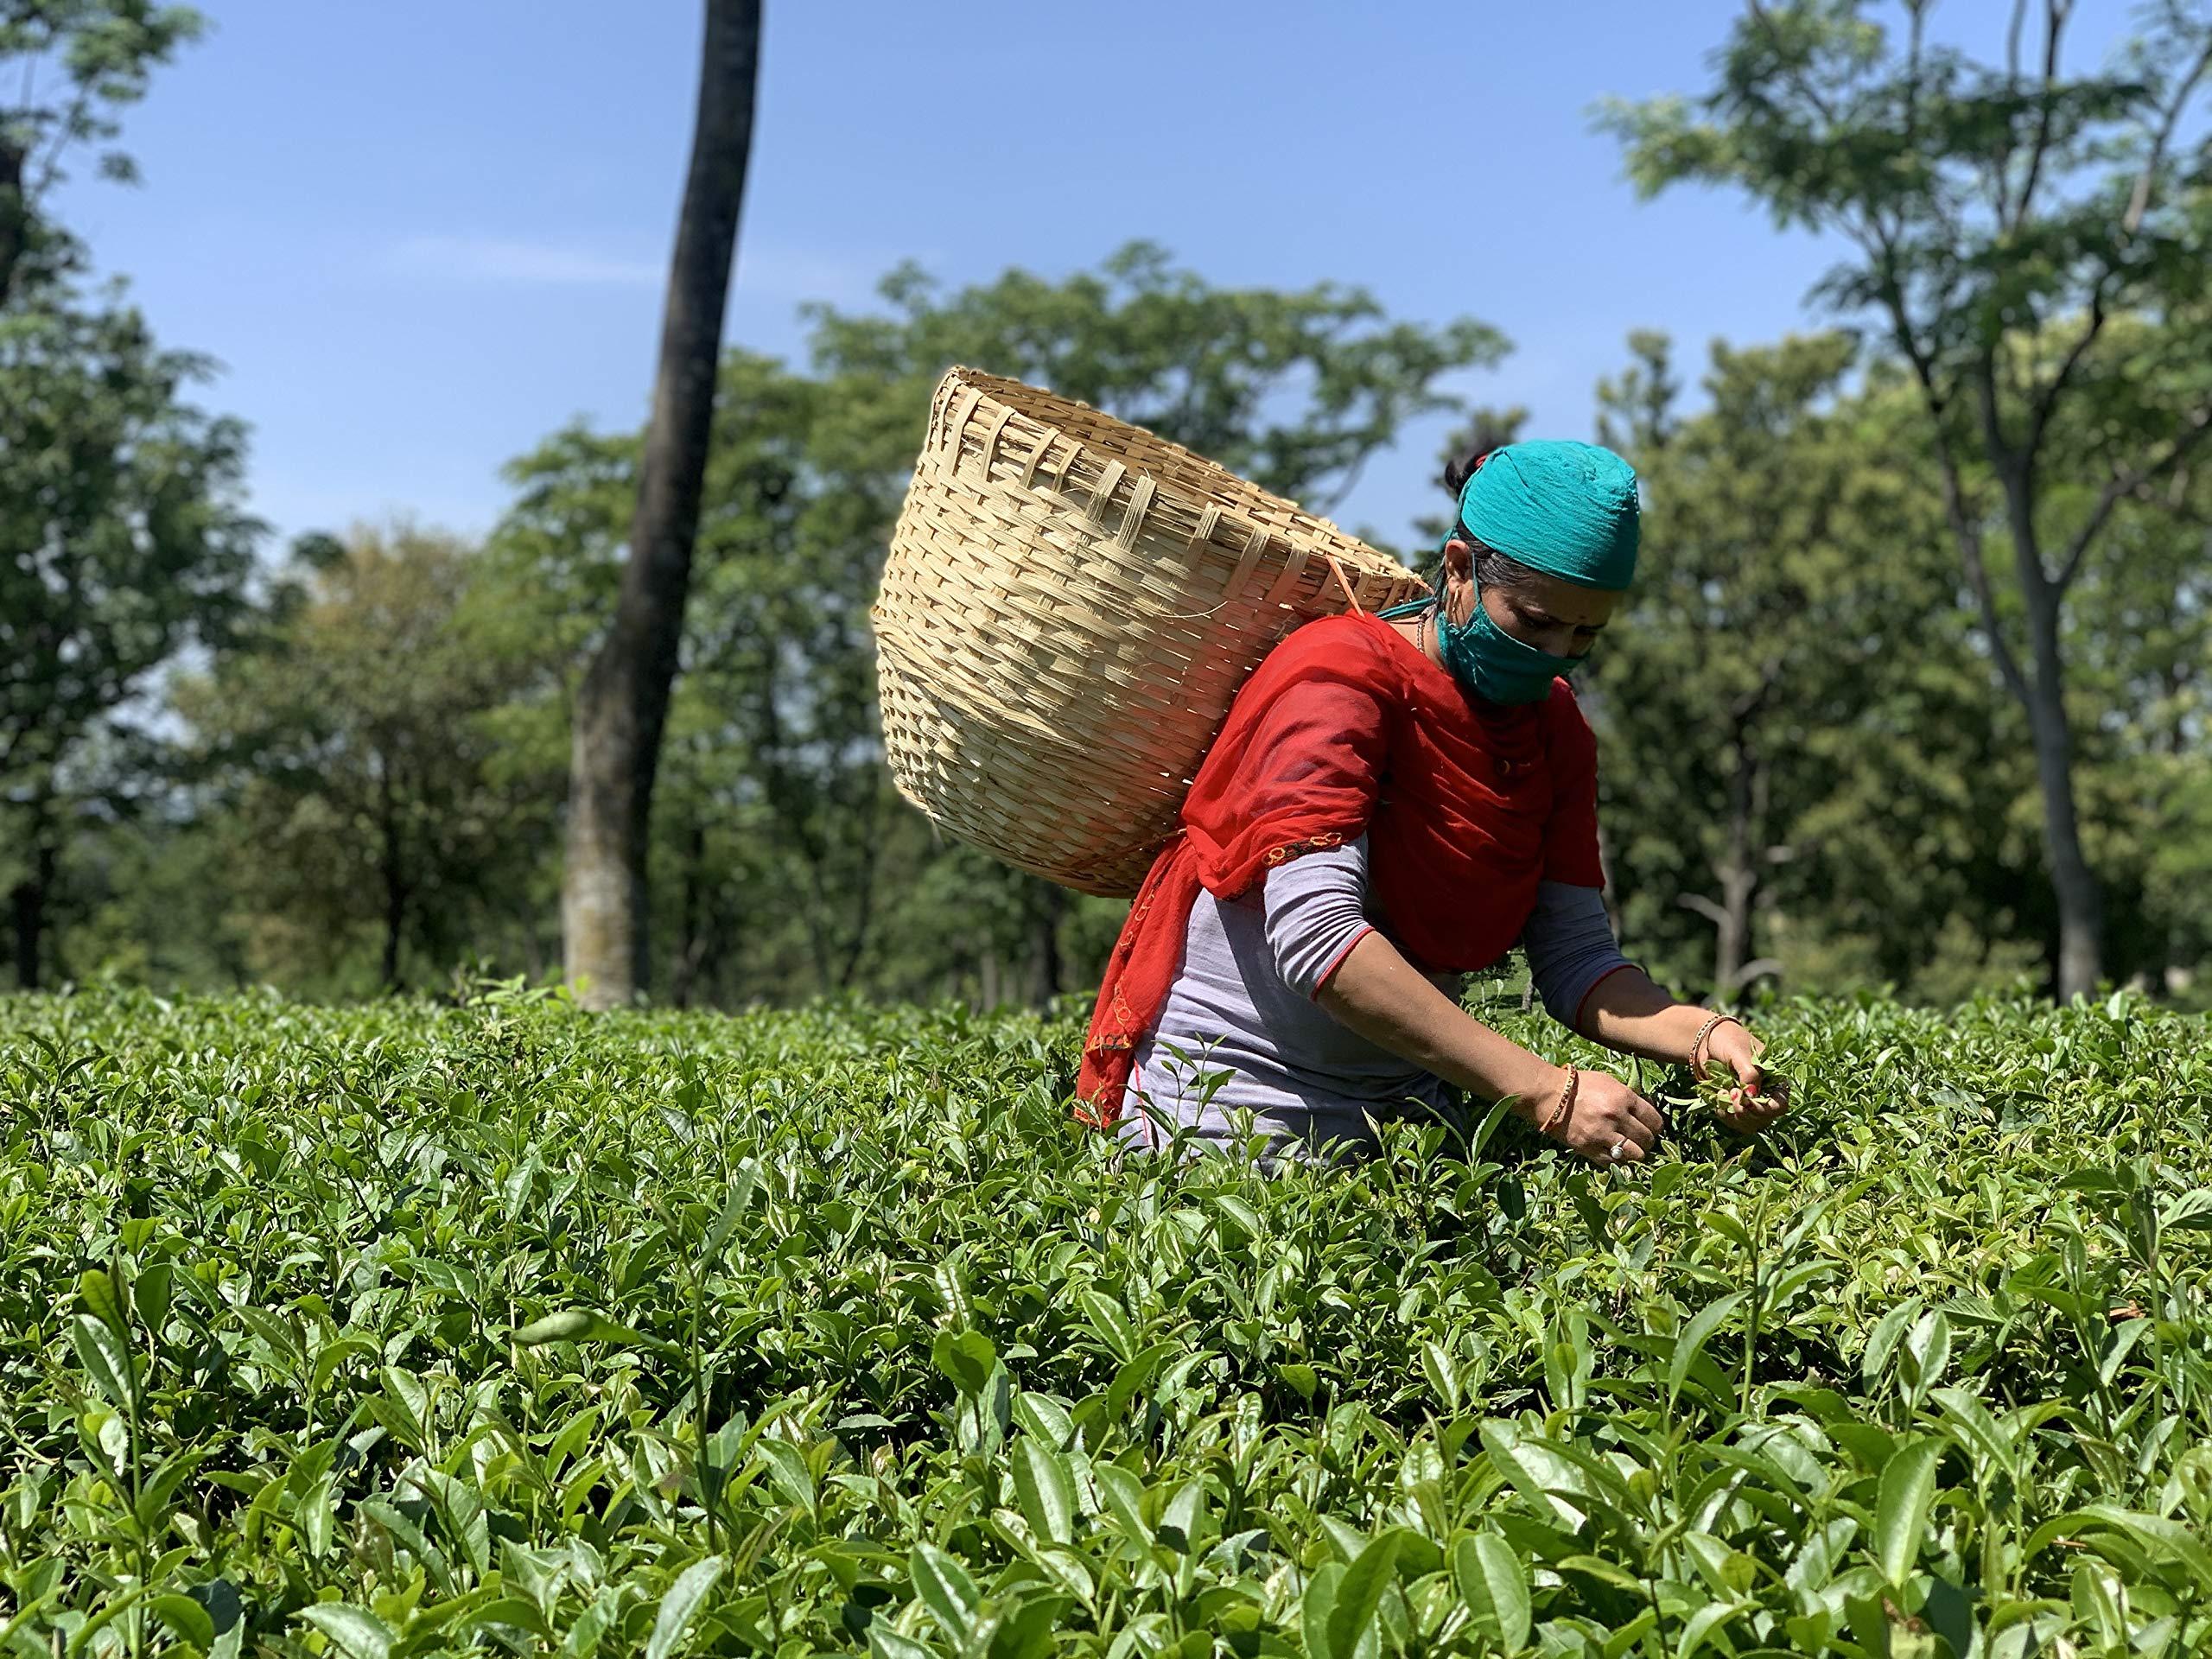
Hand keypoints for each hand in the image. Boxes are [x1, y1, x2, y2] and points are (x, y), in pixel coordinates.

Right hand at [1547, 1068, 1663, 1167]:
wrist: (1548, 1095)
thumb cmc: (1579, 1085)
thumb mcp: (1608, 1082)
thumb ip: (1630, 1096)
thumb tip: (1649, 1109)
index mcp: (1623, 1097)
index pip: (1655, 1120)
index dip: (1656, 1126)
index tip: (1652, 1128)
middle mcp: (1616, 1117)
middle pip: (1647, 1139)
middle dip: (1647, 1141)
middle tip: (1641, 1139)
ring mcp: (1603, 1135)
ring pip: (1635, 1155)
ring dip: (1635, 1153)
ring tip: (1629, 1149)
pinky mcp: (1589, 1149)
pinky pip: (1613, 1163)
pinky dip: (1617, 1160)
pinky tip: (1614, 1153)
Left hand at [1700, 1020, 1789, 1132]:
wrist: (1707, 1041)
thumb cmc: (1728, 1040)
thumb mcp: (1740, 1052)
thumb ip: (1749, 1072)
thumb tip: (1752, 1095)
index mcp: (1775, 1080)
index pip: (1780, 1105)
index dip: (1765, 1109)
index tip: (1747, 1102)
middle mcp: (1765, 1095)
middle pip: (1764, 1119)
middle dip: (1746, 1112)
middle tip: (1732, 1093)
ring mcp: (1750, 1102)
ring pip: (1748, 1124)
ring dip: (1733, 1114)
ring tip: (1721, 1092)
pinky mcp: (1734, 1106)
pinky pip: (1732, 1120)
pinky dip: (1723, 1113)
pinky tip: (1717, 1096)